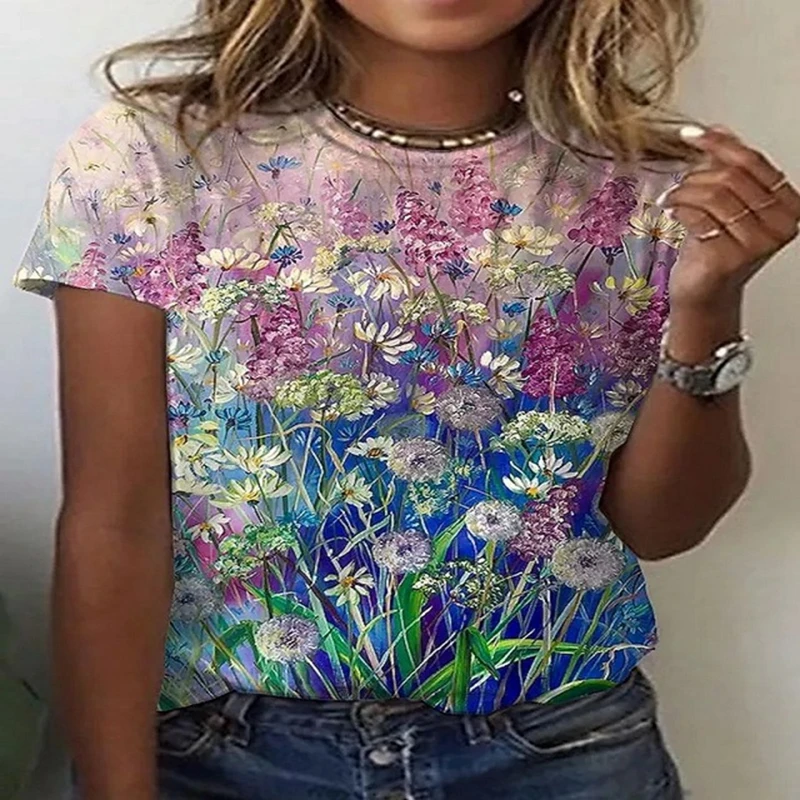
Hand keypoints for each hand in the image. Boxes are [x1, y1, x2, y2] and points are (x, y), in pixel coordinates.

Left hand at [660, 125, 799, 312]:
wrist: (703, 291)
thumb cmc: (714, 249)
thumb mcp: (724, 202)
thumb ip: (726, 167)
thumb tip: (719, 129)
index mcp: (788, 205)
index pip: (753, 161)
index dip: (719, 144)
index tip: (690, 134)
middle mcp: (780, 224)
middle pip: (732, 177)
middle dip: (696, 175)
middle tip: (678, 185)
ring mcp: (757, 243)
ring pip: (714, 195)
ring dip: (684, 192)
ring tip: (671, 199)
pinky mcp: (730, 257)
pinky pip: (698, 217)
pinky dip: (679, 209)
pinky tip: (671, 211)